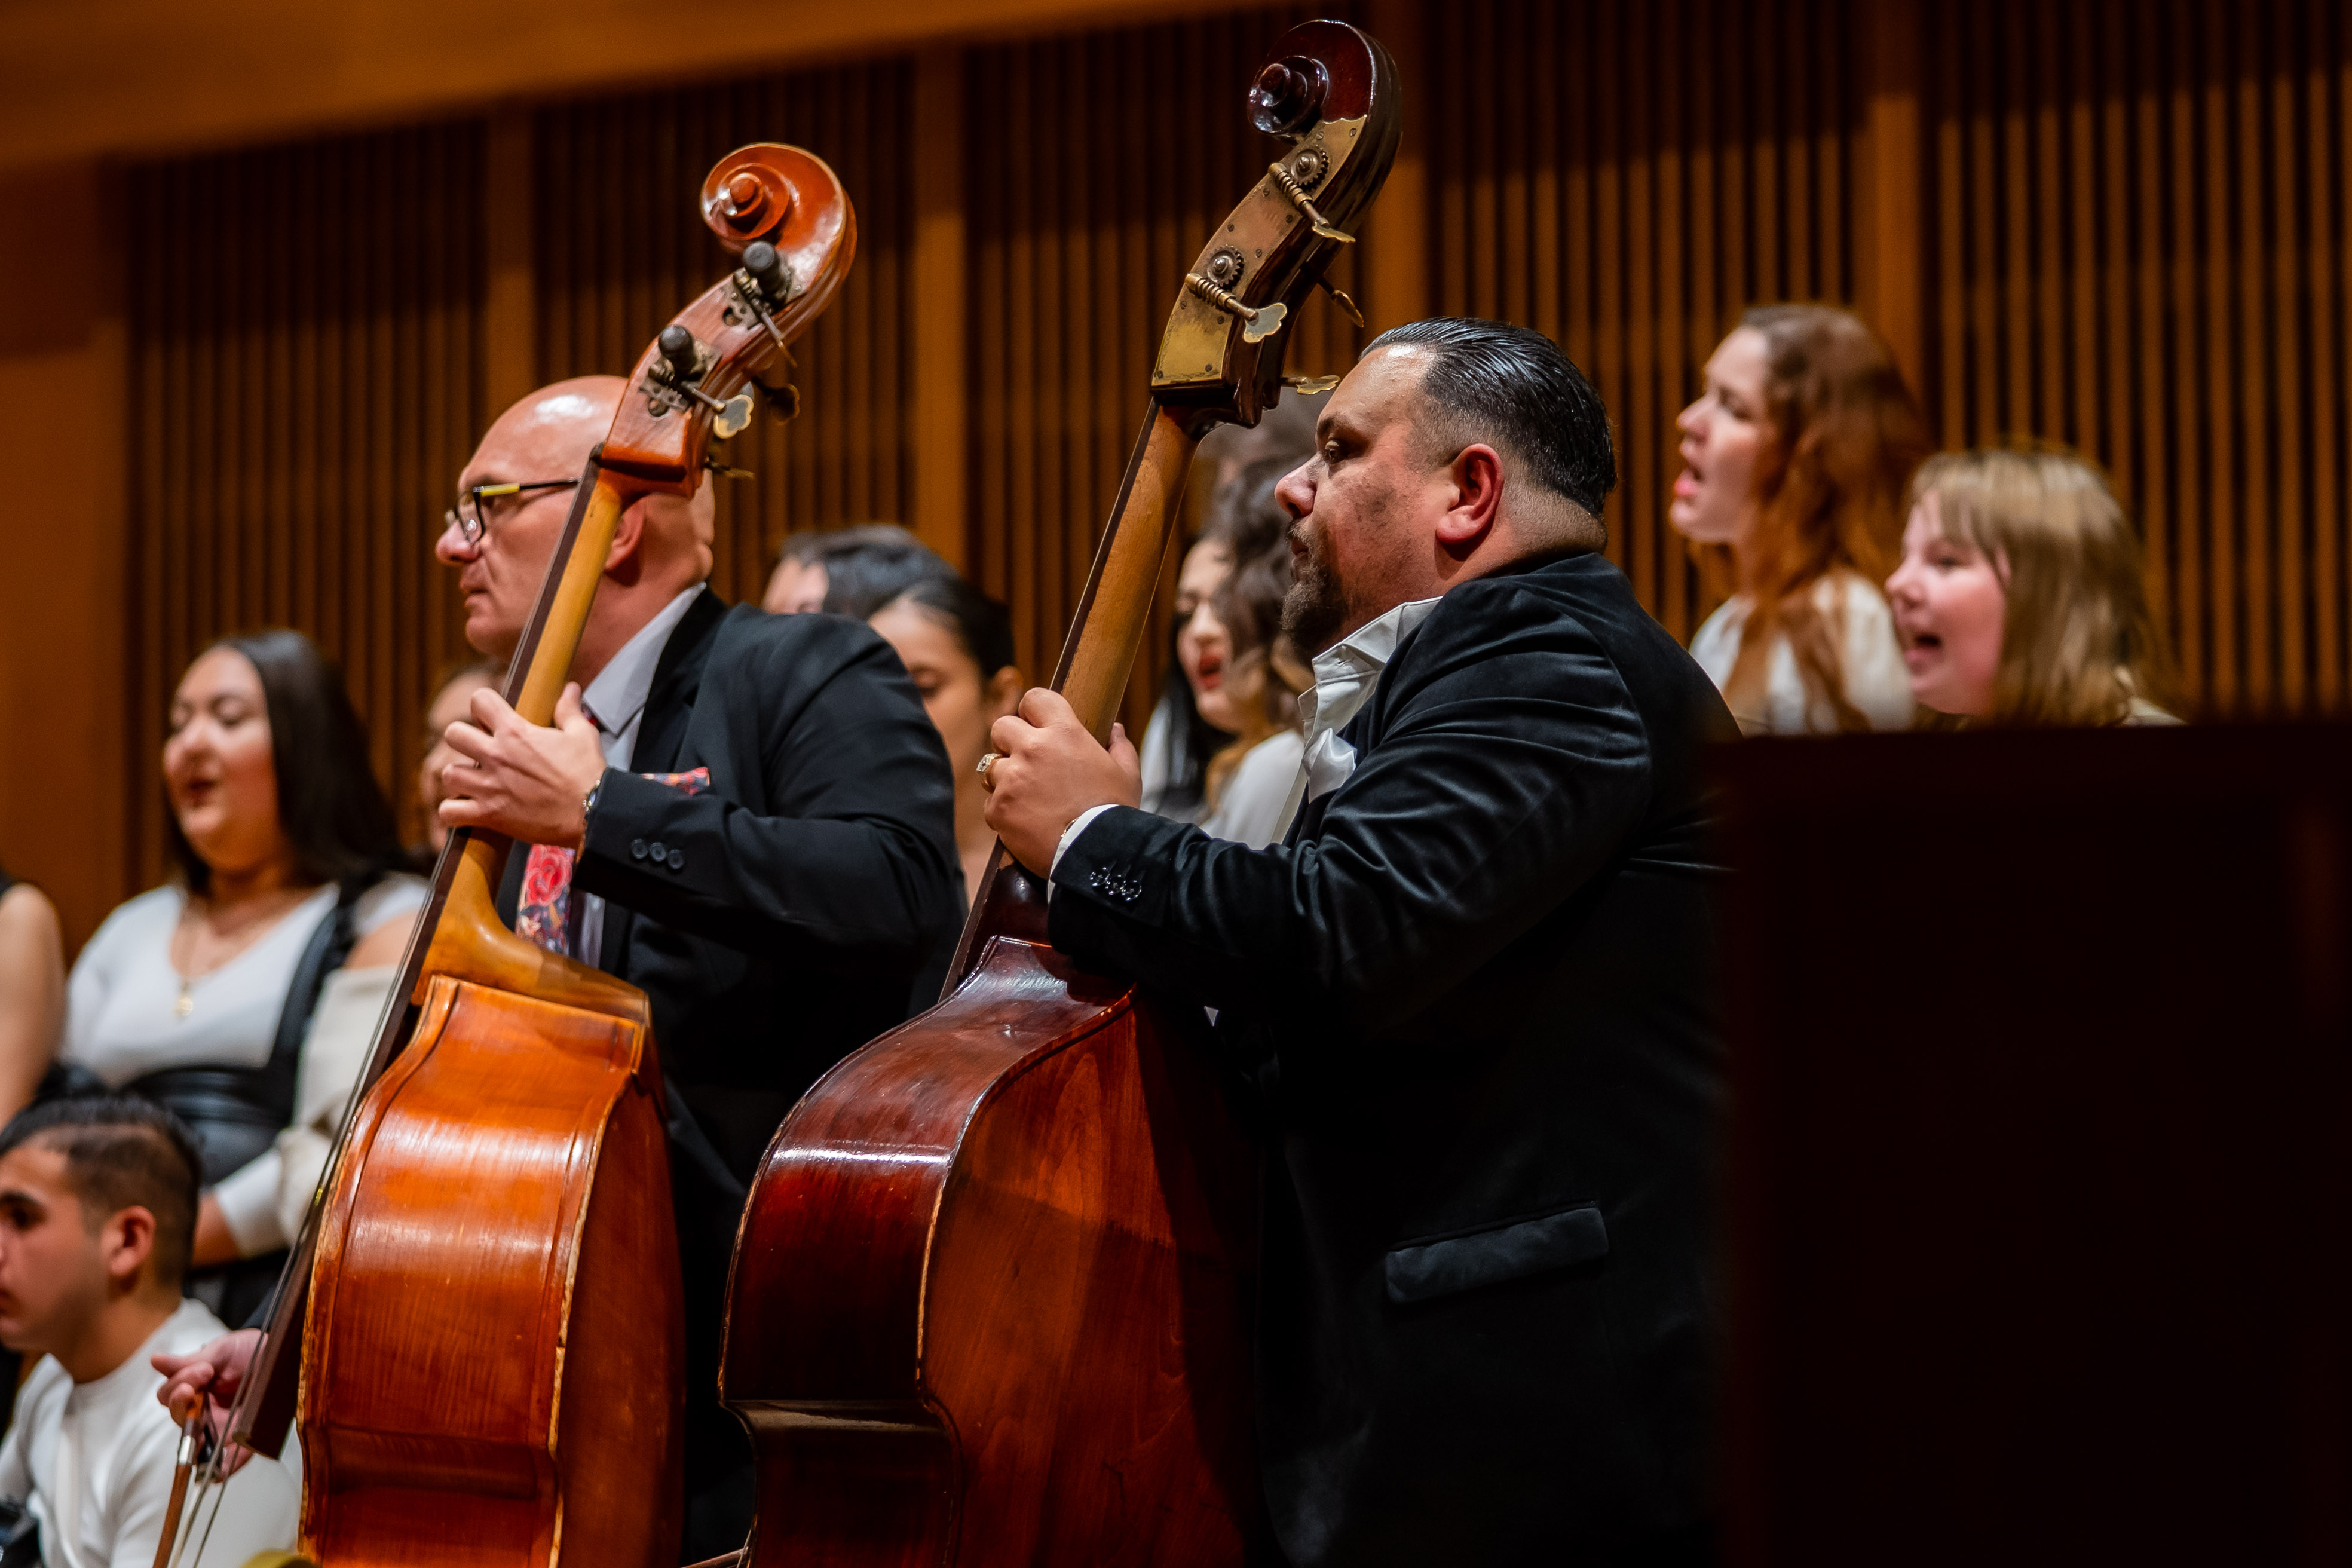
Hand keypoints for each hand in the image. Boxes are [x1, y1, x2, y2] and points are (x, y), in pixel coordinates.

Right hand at [153, 1329, 260, 1475]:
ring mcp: (220, 1427)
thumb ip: (192, 1361)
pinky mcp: (242, 1438)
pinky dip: (225, 1467)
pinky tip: (219, 1473)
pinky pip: (231, 1459)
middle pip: (181, 1420)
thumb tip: (155, 1360)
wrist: (279, 1355)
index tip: (201, 1369)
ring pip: (199, 1445)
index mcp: (192, 1390)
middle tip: (192, 1388)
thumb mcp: (221, 1352)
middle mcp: (201, 1413)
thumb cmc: (246, 1352)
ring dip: (197, 1444)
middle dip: (182, 1406)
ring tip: (201, 1437)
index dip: (177, 1385)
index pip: (169, 1396)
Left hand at [439, 684, 605, 848]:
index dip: (483, 706)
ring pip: (448, 774)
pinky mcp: (489, 815)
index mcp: (516, 732)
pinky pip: (449, 812)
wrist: (592, 812)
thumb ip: (568, 710)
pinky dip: (453, 813)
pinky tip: (466, 810)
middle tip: (478, 750)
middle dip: (463, 739)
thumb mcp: (582, 734)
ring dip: (459, 777)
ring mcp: (489, 787)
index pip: (480, 701)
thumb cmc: (587, 773)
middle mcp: (496, 756)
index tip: (490, 718)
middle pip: (452, 734)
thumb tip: (570, 688)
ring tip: (473, 781)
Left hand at [981, 689, 1139, 875]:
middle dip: (1010, 741)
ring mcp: (1012, 779)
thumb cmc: (1115, 813)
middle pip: (1001, 727)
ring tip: (1024, 795)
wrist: (1097, 856)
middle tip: (1026, 760)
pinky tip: (1023, 820)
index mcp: (1065, 733)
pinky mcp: (999, 809)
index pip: (1034, 698)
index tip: (1036, 722)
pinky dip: (1003, 809)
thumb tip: (1115, 729)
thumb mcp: (1128, 775)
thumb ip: (1119, 746)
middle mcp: (1033, 750)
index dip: (1033, 710)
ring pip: (990, 766)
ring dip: (1004, 777)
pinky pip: (990, 801)